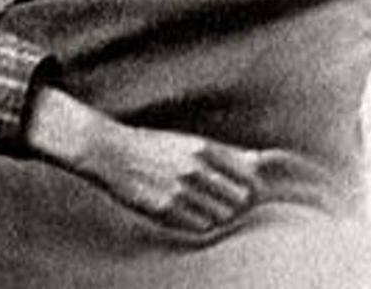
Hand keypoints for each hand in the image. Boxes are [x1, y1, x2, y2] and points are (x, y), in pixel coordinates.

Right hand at [26, 87, 258, 233]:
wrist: (111, 152)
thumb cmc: (153, 146)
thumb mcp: (189, 141)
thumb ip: (223, 154)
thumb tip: (259, 160)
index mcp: (203, 148)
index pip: (248, 177)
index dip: (249, 187)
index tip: (242, 189)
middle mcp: (195, 168)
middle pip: (239, 200)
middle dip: (235, 204)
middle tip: (220, 200)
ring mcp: (180, 190)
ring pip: (222, 217)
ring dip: (217, 216)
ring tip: (201, 206)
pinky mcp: (165, 210)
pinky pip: (200, 228)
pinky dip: (199, 225)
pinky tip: (187, 213)